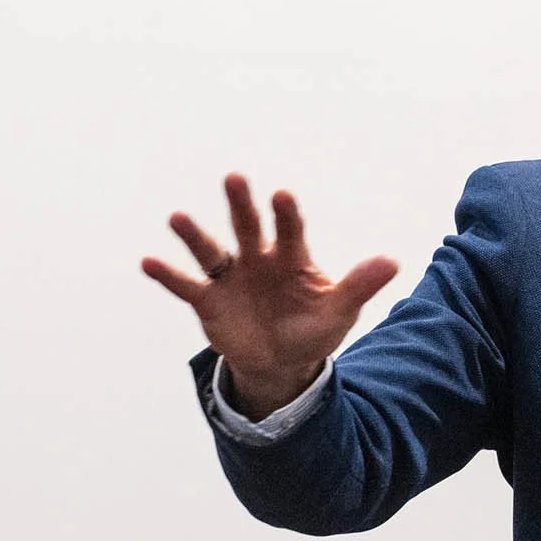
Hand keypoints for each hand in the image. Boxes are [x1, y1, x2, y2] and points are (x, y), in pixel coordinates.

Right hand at [143, 174, 396, 415]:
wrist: (281, 361)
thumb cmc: (312, 328)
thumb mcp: (339, 310)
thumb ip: (360, 284)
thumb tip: (392, 261)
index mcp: (290, 257)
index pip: (289, 230)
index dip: (286, 214)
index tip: (282, 195)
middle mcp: (257, 259)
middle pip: (248, 227)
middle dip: (241, 204)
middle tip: (234, 178)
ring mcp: (230, 278)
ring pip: (211, 251)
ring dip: (194, 235)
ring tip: (177, 217)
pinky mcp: (208, 300)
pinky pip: (186, 285)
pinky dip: (167, 275)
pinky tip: (148, 262)